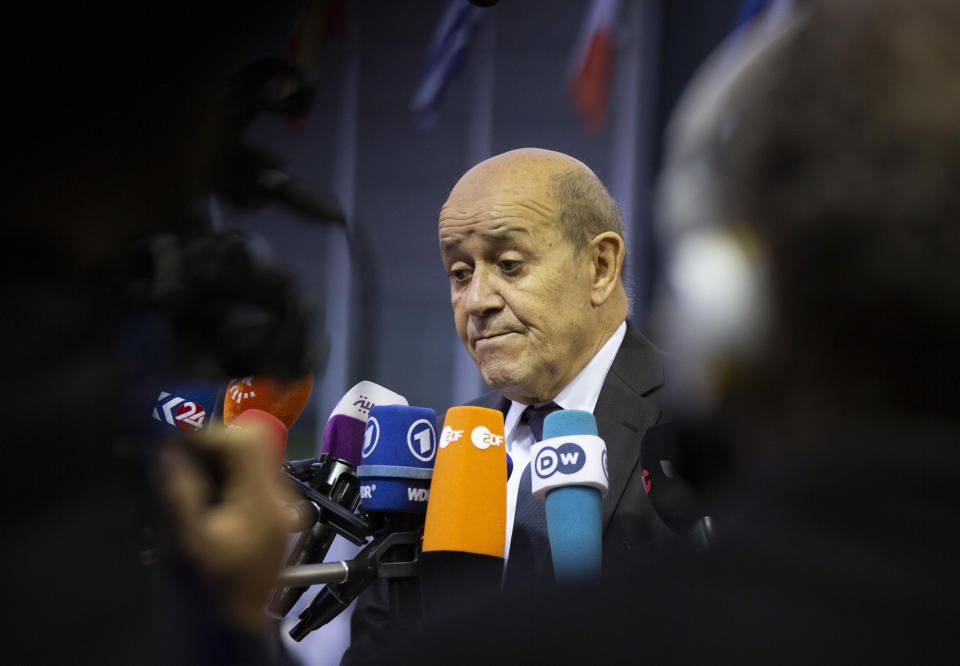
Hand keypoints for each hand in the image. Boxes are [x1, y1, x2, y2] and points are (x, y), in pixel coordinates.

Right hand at [160, 423, 301, 631]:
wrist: (244, 620)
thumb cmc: (218, 586)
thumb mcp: (191, 541)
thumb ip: (181, 493)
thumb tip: (169, 452)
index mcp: (263, 501)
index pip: (245, 441)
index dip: (208, 434)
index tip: (178, 442)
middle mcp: (282, 496)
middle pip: (252, 443)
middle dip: (213, 444)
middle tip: (181, 458)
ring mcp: (284, 502)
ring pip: (253, 456)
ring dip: (219, 457)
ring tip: (190, 475)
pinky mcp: (278, 509)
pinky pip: (254, 475)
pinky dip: (229, 474)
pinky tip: (207, 492)